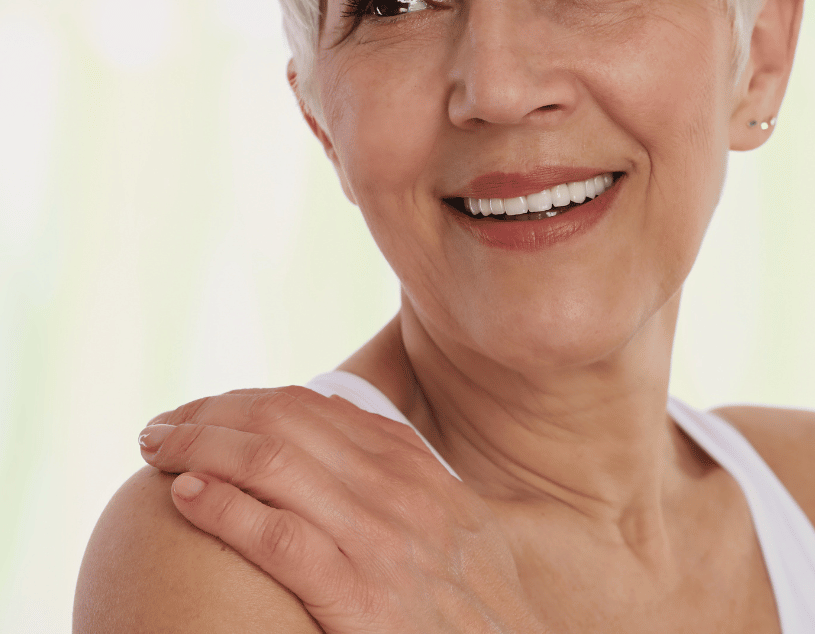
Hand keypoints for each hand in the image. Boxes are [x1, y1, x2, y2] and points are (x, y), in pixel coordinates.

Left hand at [138, 386, 548, 633]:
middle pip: (284, 424)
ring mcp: (377, 541)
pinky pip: (279, 539)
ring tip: (156, 451)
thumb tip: (346, 428)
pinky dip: (225, 510)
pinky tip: (186, 497)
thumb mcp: (456, 517)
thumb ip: (406, 471)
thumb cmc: (473, 596)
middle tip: (160, 428)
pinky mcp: (358, 597)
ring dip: (201, 448)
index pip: (313, 408)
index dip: (246, 401)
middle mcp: (395, 491)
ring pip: (274, 465)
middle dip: (211, 416)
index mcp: (412, 467)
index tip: (204, 410)